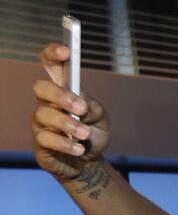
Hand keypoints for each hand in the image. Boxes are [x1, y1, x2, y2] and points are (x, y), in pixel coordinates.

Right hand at [31, 42, 110, 180]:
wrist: (89, 162)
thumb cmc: (92, 133)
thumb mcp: (100, 119)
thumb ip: (94, 108)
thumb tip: (83, 103)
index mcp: (63, 90)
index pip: (51, 66)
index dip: (53, 54)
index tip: (65, 52)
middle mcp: (47, 103)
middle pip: (42, 88)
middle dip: (61, 96)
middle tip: (81, 109)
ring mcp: (41, 122)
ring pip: (45, 115)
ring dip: (68, 124)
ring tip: (85, 134)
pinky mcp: (40, 142)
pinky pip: (46, 139)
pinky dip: (65, 144)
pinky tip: (79, 148)